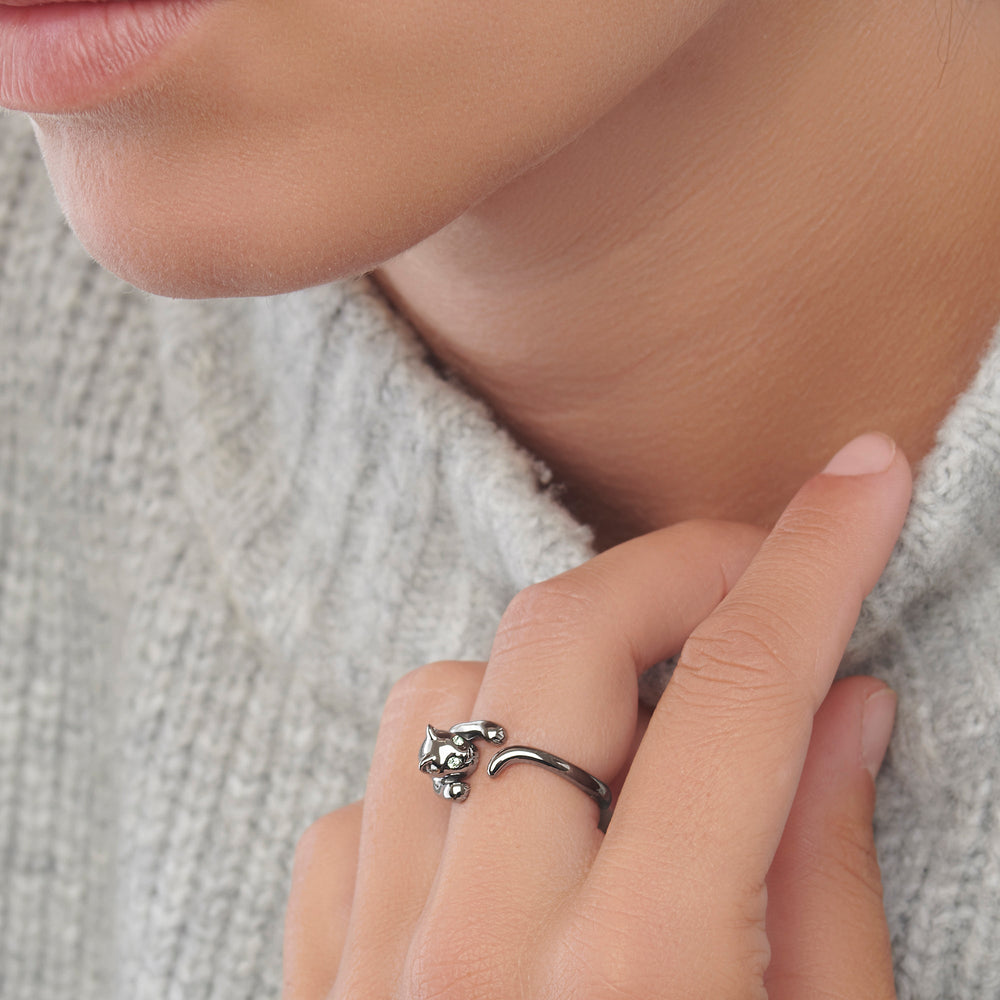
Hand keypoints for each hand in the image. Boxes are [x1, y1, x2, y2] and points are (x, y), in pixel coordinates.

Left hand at [283, 432, 909, 998]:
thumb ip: (828, 882)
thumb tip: (844, 705)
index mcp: (637, 978)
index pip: (741, 695)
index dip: (815, 562)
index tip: (862, 481)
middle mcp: (480, 951)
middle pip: (564, 642)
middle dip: (672, 569)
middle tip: (744, 577)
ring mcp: (375, 964)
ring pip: (441, 695)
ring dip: (546, 680)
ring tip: (617, 738)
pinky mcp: (320, 983)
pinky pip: (364, 805)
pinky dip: (444, 779)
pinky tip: (507, 835)